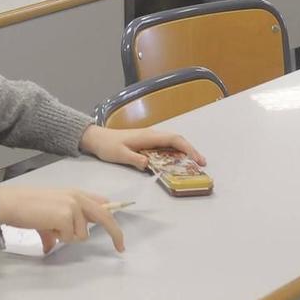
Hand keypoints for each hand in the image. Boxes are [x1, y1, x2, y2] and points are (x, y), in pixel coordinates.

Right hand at [0, 185, 124, 254]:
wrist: (11, 203)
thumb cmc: (26, 208)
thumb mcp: (48, 213)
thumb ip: (57, 228)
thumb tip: (51, 248)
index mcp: (75, 194)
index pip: (101, 204)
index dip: (112, 217)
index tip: (120, 231)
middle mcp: (78, 197)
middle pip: (105, 217)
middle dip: (116, 234)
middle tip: (121, 249)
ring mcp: (73, 206)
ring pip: (82, 234)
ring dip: (67, 236)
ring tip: (49, 226)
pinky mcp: (67, 216)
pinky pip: (70, 237)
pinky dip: (58, 237)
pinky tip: (46, 226)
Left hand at [79, 123, 205, 169]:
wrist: (97, 138)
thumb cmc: (108, 146)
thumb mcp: (119, 155)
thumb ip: (134, 159)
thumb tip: (149, 164)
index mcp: (148, 136)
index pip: (174, 139)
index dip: (188, 149)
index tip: (197, 160)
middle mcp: (152, 135)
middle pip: (177, 140)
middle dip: (191, 151)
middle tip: (202, 164)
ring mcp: (150, 138)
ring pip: (173, 143)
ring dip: (185, 152)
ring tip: (194, 165)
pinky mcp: (147, 142)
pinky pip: (166, 146)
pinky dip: (176, 153)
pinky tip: (178, 162)